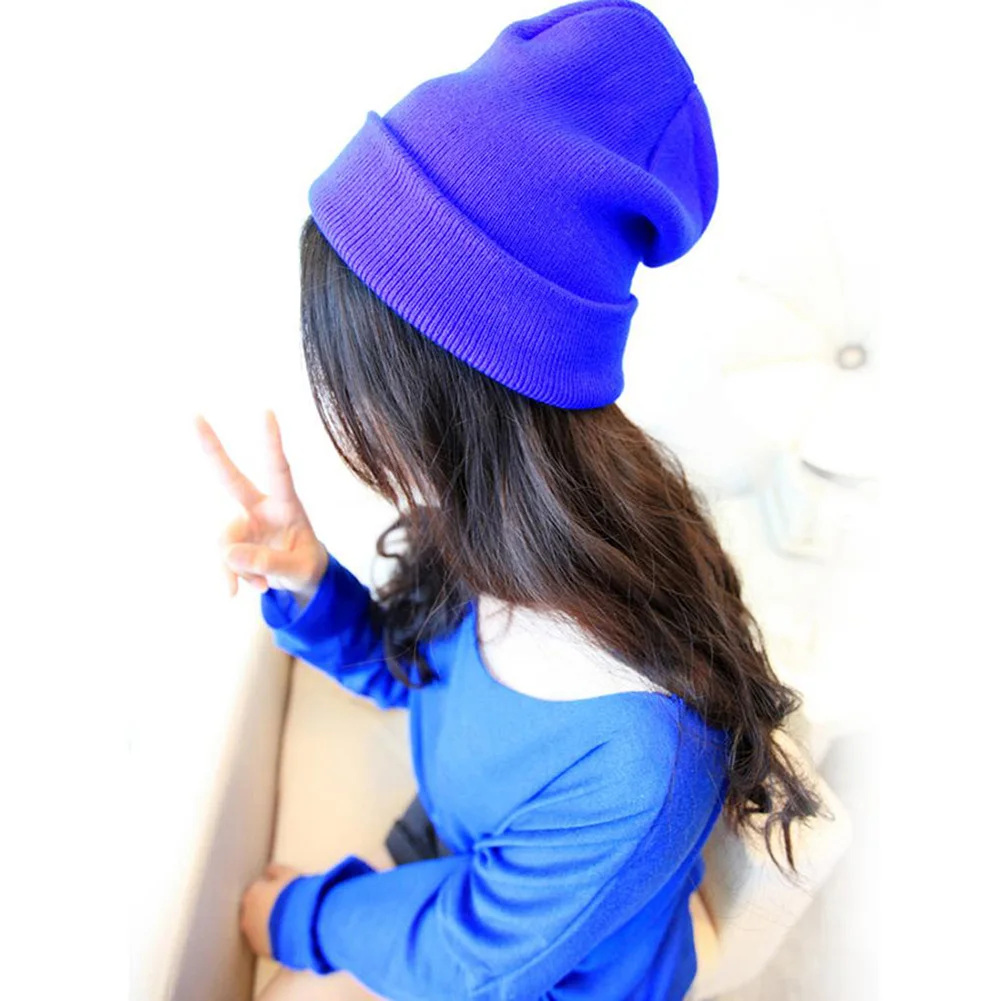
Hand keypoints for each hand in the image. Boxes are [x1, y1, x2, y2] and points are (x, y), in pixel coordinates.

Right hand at [194, 409, 328, 598]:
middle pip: (231, 477)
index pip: (279, 471)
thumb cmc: (307, 566)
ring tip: (259, 585)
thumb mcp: (300, 571)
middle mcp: (260, 508)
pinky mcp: (233, 541)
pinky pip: (222, 559)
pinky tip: (238, 591)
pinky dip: (230, 576)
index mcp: (286, 505)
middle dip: (213, 449)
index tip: (266, 412)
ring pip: (225, 542)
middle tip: (193, 416)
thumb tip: (229, 554)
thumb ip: (270, 563)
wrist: (301, 580)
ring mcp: (243, 524)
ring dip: (237, 568)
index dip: (272, 444)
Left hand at [240, 862, 301, 958]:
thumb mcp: (289, 874)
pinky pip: (266, 941)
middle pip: (254, 909)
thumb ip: (276, 871)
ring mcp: (253, 936)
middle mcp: (247, 916)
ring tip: (287, 922)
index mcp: (252, 894)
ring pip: (258, 927)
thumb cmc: (296, 895)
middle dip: (264, 907)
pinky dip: (273, 937)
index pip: (257, 888)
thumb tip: (269, 871)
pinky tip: (287, 934)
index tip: (280, 889)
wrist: (302, 926)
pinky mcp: (262, 952)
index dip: (269, 888)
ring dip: (268, 924)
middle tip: (283, 906)